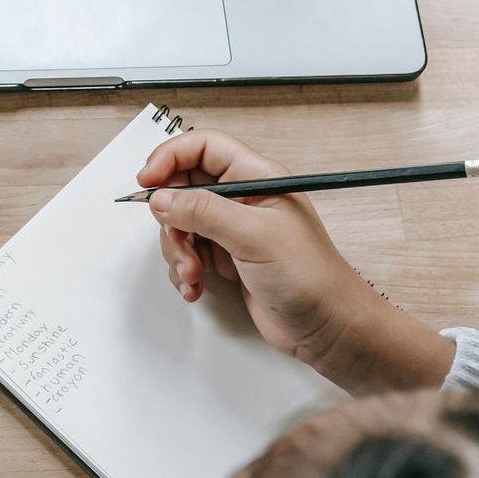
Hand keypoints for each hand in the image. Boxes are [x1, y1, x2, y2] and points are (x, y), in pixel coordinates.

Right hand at [138, 129, 453, 394]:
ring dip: (177, 250)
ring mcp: (234, 230)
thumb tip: (161, 197)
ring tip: (194, 273)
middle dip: (171, 217)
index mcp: (257, 178)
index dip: (170, 157)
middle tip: (179, 241)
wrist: (331, 330)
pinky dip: (183, 270)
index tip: (147, 182)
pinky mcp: (228, 259)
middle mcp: (244, 200)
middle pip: (184, 186)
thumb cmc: (313, 279)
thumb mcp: (254, 237)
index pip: (203, 147)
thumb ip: (204, 212)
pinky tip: (195, 287)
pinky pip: (188, 253)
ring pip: (181, 223)